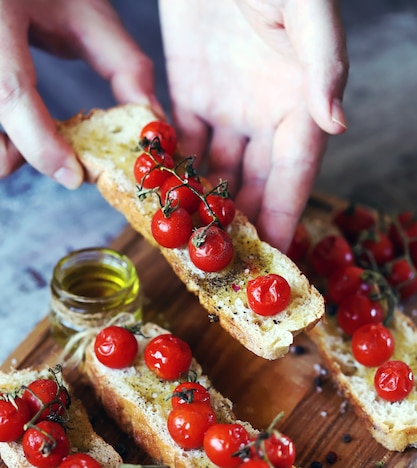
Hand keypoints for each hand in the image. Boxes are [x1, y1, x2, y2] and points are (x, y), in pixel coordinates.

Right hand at [0, 0, 161, 188]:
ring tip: (33, 141)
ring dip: (6, 149)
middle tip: (60, 159)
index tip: (74, 177)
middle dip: (22, 154)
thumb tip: (154, 123)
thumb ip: (123, 65)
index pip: (10, 91)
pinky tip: (19, 129)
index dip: (41, 144)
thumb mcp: (89, 13)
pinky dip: (3, 137)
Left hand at [158, 0, 348, 250]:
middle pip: (256, 181)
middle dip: (245, 222)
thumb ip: (324, 61)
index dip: (287, 214)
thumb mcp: (305, 7)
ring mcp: (227, 106)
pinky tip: (165, 196)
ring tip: (192, 241)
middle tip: (229, 262)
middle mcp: (265, 112)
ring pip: (218, 169)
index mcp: (300, 101)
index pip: (295, 172)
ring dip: (207, 204)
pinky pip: (182, 140)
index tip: (276, 255)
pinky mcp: (189, 91)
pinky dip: (174, 168)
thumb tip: (336, 122)